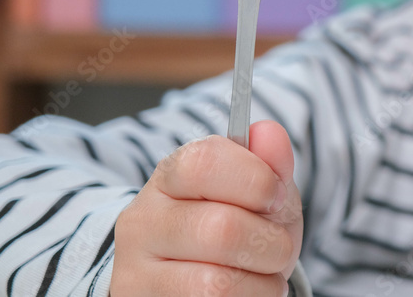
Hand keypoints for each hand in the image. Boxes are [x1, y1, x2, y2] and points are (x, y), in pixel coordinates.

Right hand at [110, 121, 302, 295]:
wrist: (199, 282)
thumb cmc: (238, 228)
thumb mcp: (260, 193)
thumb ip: (270, 163)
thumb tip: (269, 132)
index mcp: (171, 176)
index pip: (205, 161)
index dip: (257, 180)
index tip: (276, 197)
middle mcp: (142, 221)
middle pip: (222, 229)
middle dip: (272, 244)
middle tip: (277, 248)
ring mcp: (135, 272)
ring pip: (217, 284)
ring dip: (263, 285)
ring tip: (262, 276)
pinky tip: (244, 294)